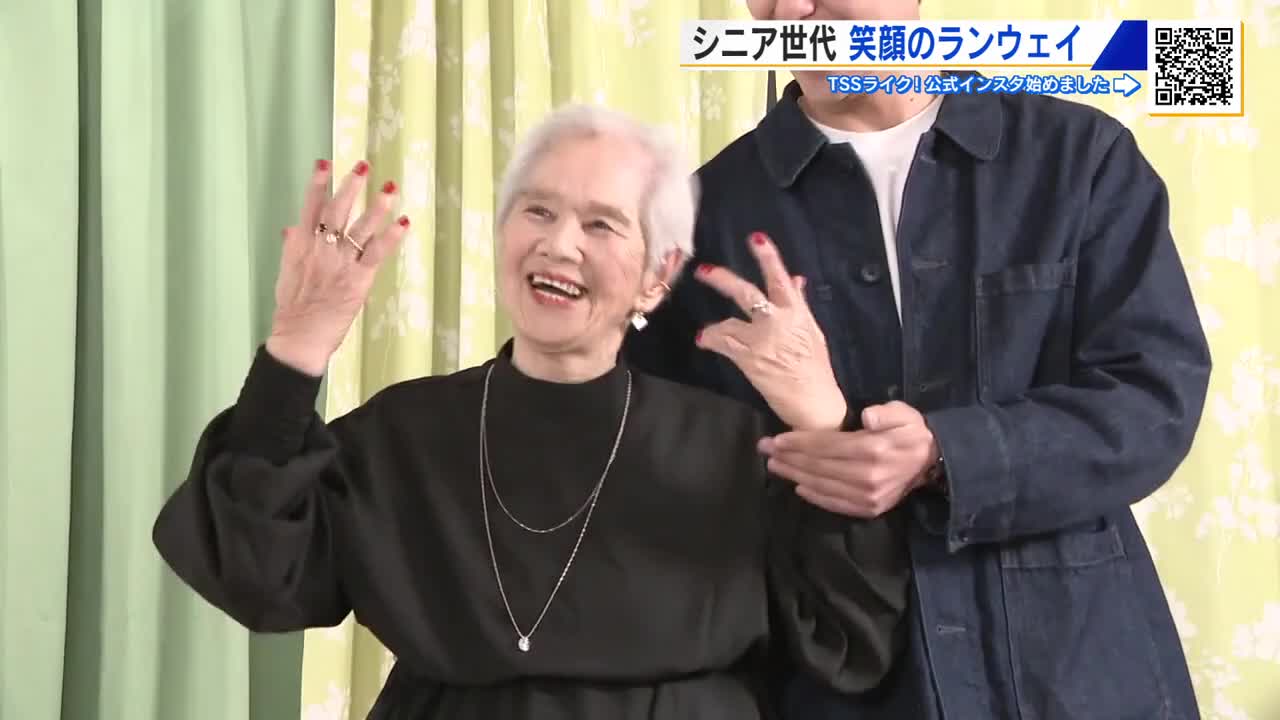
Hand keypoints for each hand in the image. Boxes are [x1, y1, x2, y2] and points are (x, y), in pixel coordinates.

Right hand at [267, 159, 409, 375]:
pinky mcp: (357, 280)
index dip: (317, 184)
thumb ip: (292, 248)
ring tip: (390, 187)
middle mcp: (320, 250)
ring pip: (360, 229)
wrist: (299, 338)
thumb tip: (291, 227)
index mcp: (300, 246)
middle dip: (350, 187)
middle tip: (363, 165)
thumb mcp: (286, 274)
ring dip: (376, 207)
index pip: (309, 208)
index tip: (324, 162)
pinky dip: (391, 237)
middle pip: (336, 212)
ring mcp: (340, 264)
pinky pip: (376, 254)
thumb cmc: (292, 310)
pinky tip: (403, 222)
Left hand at [693, 232, 845, 430]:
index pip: (780, 278)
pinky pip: (723, 344)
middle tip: (703, 270)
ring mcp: (760, 341)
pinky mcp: (748, 359)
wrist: (813, 400)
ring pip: (728, 322)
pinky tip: (704, 339)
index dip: (768, 257)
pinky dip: (711, 340)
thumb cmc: (815, 366)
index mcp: (796, 312)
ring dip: (717, 326)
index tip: (755, 238)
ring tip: (711, 331)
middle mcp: (777, 322)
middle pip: (746, 294)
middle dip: (723, 280)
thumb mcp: (812, 331)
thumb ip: (799, 303)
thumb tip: (795, 279)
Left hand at [759, 401, 939, 516]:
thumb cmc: (912, 432)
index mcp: (874, 449)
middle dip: (789, 457)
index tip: (776, 439)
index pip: (826, 446)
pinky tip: (799, 488)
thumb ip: (886, 413)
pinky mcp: (870, 508)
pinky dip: (816, 497)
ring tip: (775, 466)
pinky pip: (836, 504)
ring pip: (823, 485)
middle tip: (765, 451)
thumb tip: (867, 417)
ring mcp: (869, 496)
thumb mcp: (903, 412)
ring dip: (796, 476)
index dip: (798, 442)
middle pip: (819, 466)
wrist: (932, 462)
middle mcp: (868, 476)